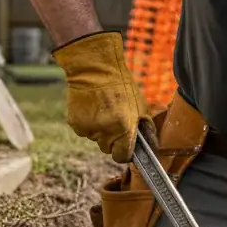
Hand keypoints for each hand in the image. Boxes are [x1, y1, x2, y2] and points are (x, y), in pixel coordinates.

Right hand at [51, 30, 153, 162]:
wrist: (94, 69)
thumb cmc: (122, 86)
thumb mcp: (141, 107)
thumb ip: (146, 129)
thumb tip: (151, 146)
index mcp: (123, 129)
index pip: (122, 157)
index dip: (125, 153)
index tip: (126, 146)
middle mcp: (105, 132)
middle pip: (108, 149)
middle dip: (113, 140)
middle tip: (115, 121)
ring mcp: (88, 129)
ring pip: (95, 139)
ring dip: (100, 131)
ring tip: (103, 110)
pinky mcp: (75, 124)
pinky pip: (84, 131)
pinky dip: (88, 124)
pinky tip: (92, 108)